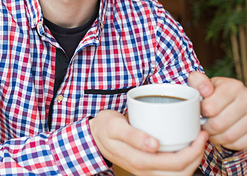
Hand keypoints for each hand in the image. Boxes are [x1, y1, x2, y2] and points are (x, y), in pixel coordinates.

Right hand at [89, 110, 207, 174]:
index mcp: (137, 159)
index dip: (191, 152)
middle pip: (179, 173)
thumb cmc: (105, 127)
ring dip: (192, 162)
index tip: (198, 133)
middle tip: (202, 136)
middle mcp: (143, 170)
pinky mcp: (147, 169)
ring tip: (197, 143)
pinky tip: (186, 150)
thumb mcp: (114, 126)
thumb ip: (133, 136)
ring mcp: (145, 172)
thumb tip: (154, 145)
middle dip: (196, 156)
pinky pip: (171, 173)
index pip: (173, 164)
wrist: (93, 136)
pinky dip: (183, 164)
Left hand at [189, 72, 246, 150]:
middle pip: (218, 124)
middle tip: (203, 125)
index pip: (210, 107)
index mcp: (233, 87)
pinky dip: (227, 143)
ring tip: (210, 131)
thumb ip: (198, 82)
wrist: (233, 101)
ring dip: (215, 137)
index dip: (200, 113)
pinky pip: (238, 144)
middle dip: (206, 128)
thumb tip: (204, 90)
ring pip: (228, 136)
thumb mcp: (204, 83)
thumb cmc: (214, 93)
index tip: (200, 111)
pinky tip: (222, 134)